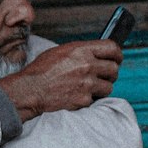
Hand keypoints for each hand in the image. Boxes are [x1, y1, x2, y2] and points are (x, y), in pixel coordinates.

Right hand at [0, 40, 121, 121]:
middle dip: (110, 73)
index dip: (117, 54)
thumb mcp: (60, 51)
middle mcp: (87, 65)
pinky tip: (77, 95)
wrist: (30, 90)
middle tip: (104, 76)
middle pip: (114, 69)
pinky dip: (89, 99)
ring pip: (108, 87)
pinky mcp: (84, 99)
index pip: (112, 48)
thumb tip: (95, 54)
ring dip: (102, 88)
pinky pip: (95, 100)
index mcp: (81, 50)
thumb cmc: (41, 71)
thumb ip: (80, 52)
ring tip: (89, 87)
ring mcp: (87, 84)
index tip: (117, 58)